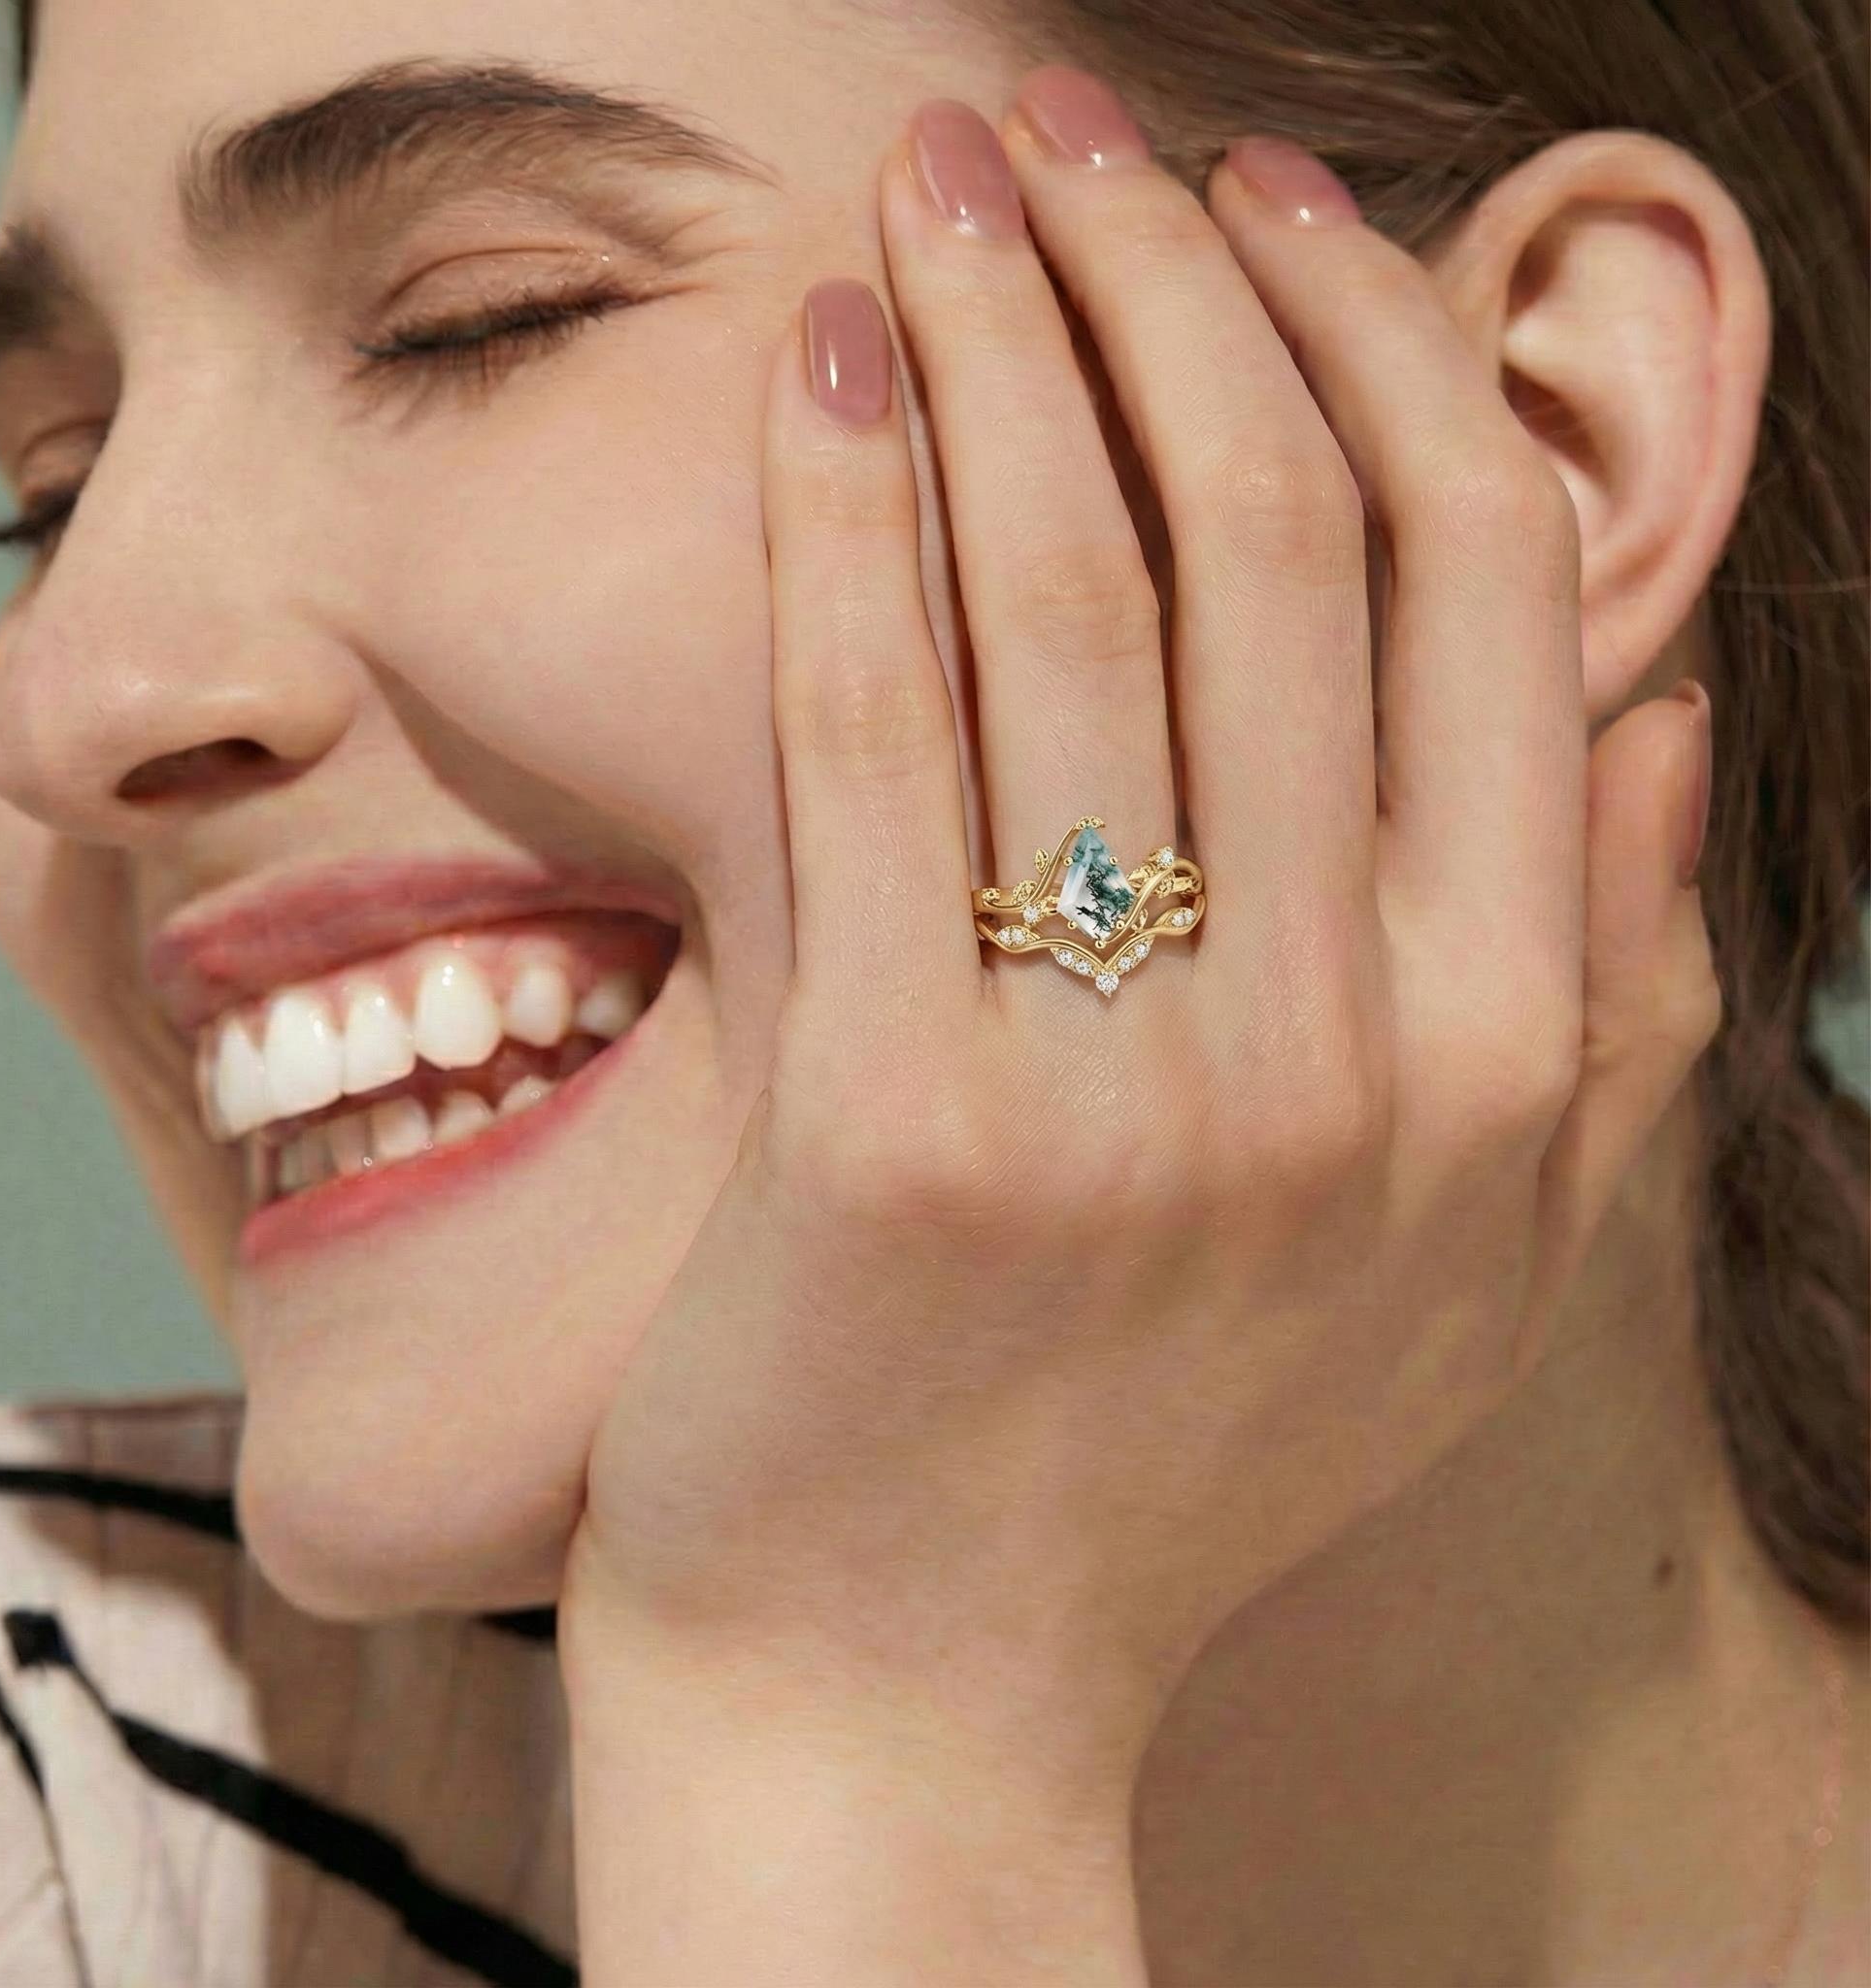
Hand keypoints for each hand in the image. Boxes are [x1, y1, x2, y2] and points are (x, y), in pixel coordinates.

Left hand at [558, 74, 1719, 1808]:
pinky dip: (846, 514)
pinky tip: (825, 366)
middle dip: (1171, 281)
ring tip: (941, 187)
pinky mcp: (889, 1121)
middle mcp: (1349, 1060)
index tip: (1268, 218)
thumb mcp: (1452, 1282)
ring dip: (1009, 335)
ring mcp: (1120, 1095)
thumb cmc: (1158, 1462)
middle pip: (1282, 546)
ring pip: (1076, 596)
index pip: (1490, 596)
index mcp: (1505, 1060)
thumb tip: (1657, 739)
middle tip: (1067, 138)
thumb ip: (1597, 1019)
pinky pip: (867, 733)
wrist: (915, 1681)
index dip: (1382, 355)